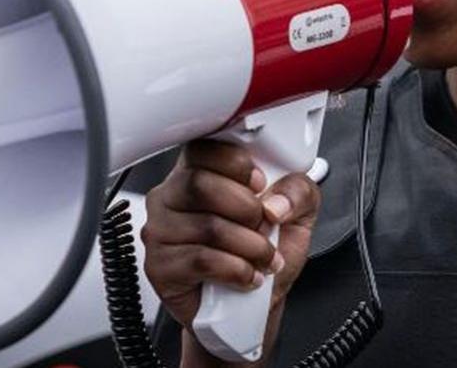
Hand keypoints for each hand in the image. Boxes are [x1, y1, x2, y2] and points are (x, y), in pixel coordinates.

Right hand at [142, 140, 320, 364]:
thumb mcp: (296, 214)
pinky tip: (247, 275)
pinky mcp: (159, 266)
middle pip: (199, 183)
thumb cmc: (262, 253)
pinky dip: (236, 270)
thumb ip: (298, 191)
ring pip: (207, 226)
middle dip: (246, 208)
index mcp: (199, 170)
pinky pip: (200, 260)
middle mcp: (172, 195)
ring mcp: (159, 230)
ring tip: (263, 258)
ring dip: (250, 246)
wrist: (247, 308)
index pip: (202, 147)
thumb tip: (276, 202)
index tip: (260, 184)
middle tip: (264, 226)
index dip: (235, 163)